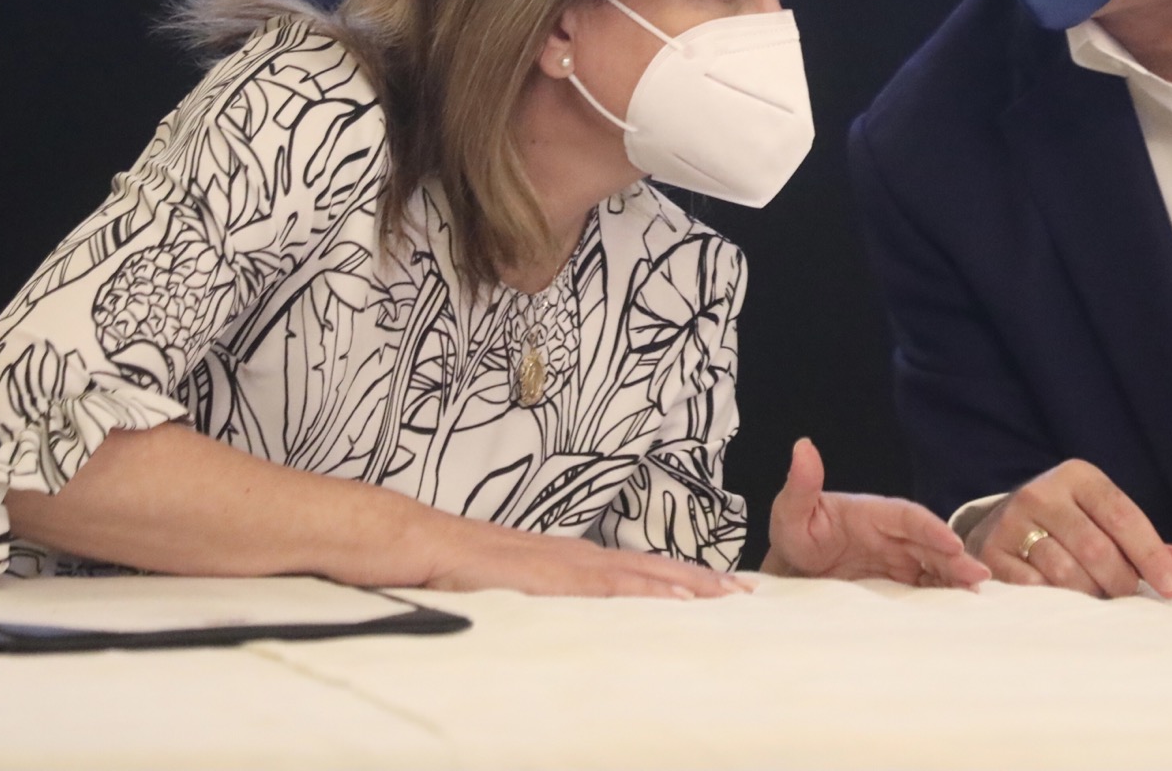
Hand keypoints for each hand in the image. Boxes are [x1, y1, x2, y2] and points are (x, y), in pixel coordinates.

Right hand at [415, 511, 748, 597]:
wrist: (420, 543)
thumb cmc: (458, 569)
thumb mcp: (513, 593)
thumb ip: (545, 606)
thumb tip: (571, 628)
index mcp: (571, 561)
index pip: (639, 570)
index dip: (683, 579)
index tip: (723, 590)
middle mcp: (577, 556)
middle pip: (653, 567)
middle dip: (703, 580)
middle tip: (750, 592)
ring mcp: (565, 563)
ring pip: (641, 574)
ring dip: (688, 585)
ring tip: (729, 597)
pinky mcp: (549, 576)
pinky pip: (607, 587)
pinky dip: (645, 592)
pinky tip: (674, 600)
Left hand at [760, 438, 990, 586]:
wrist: (792, 573)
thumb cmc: (793, 536)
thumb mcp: (789, 512)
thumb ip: (800, 484)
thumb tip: (803, 446)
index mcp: (872, 513)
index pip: (908, 517)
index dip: (931, 528)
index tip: (953, 543)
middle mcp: (892, 536)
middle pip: (929, 544)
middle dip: (955, 558)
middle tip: (978, 576)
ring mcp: (897, 562)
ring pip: (934, 567)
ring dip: (956, 578)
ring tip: (977, 594)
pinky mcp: (897, 586)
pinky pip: (925, 590)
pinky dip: (944, 596)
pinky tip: (960, 608)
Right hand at [969, 459, 1171, 598]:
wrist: (1000, 525)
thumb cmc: (1069, 527)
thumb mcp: (1103, 520)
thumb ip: (1145, 543)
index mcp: (1077, 476)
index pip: (1123, 516)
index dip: (1152, 555)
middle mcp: (1041, 492)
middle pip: (1096, 548)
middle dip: (1122, 583)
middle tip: (1131, 603)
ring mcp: (1012, 522)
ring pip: (1065, 573)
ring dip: (1090, 597)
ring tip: (1098, 603)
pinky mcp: (991, 553)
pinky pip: (1033, 589)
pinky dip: (1056, 603)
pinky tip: (1066, 608)